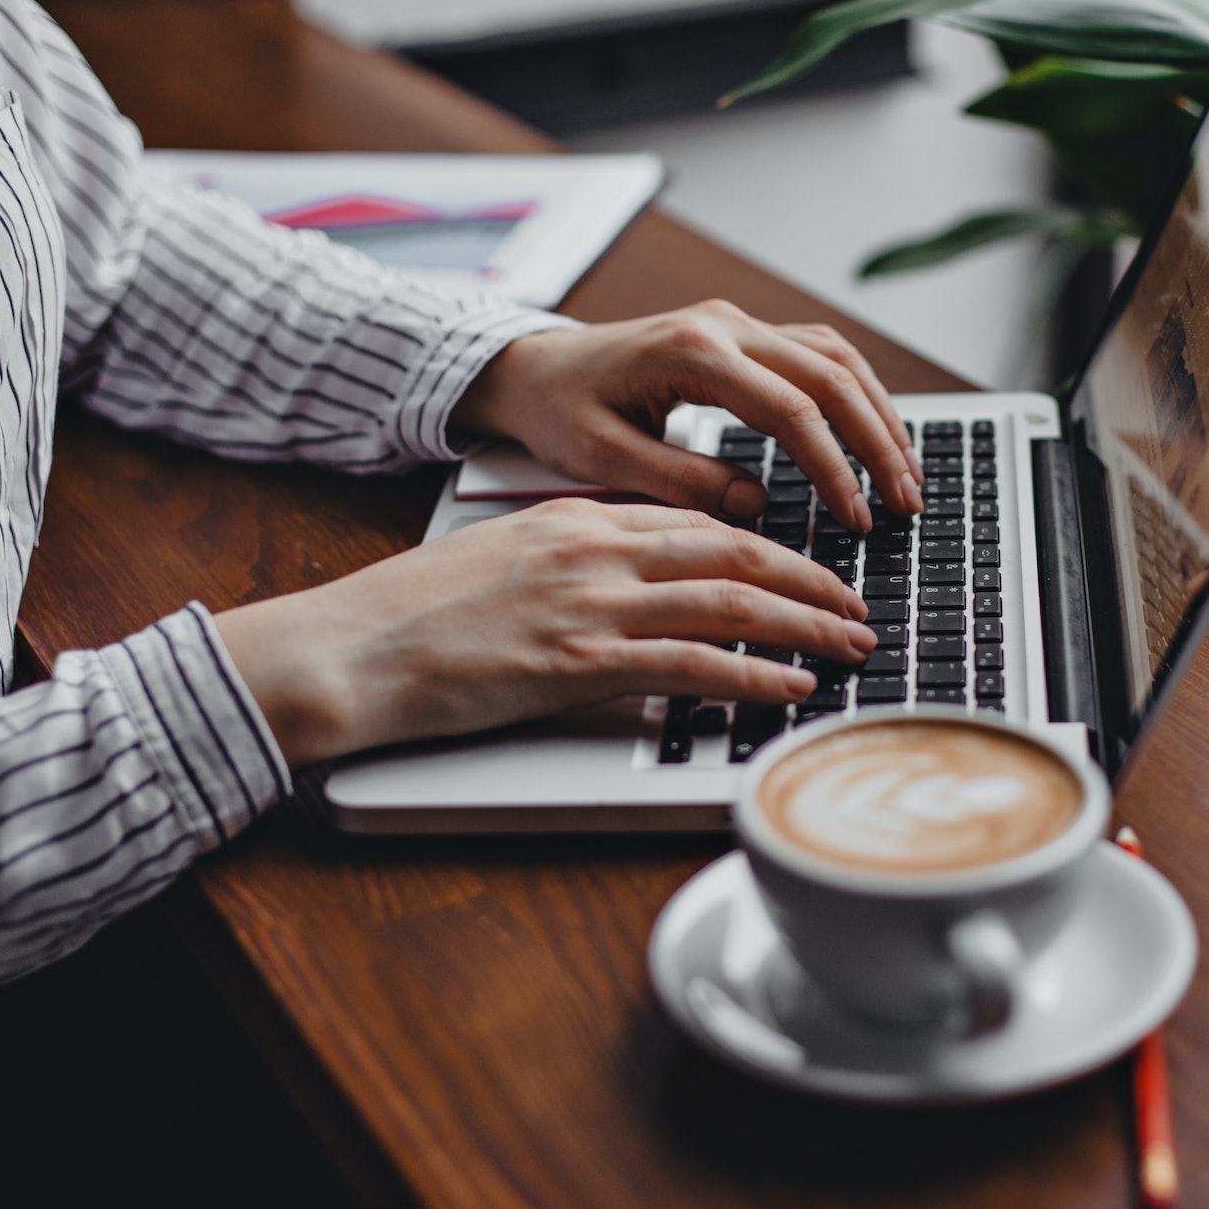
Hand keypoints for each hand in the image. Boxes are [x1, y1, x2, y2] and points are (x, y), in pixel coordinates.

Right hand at [215, 500, 875, 767]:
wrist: (350, 647)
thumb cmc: (415, 613)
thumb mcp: (507, 559)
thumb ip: (576, 561)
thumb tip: (634, 584)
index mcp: (579, 519)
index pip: (701, 523)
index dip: (770, 548)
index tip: (810, 572)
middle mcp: (595, 550)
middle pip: (734, 554)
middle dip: (810, 582)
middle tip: (857, 608)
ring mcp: (589, 604)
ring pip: (728, 602)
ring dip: (804, 626)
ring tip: (850, 646)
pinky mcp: (577, 663)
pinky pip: (689, 664)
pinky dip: (752, 675)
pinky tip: (791, 688)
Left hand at [454, 301, 926, 529]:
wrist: (530, 367)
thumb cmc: (559, 410)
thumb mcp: (603, 457)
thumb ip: (682, 482)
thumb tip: (756, 506)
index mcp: (693, 350)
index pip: (791, 408)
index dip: (834, 467)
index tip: (856, 518)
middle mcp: (724, 325)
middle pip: (833, 375)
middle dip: (878, 442)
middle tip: (906, 501)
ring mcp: (737, 324)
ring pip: (837, 357)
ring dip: (879, 414)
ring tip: (906, 474)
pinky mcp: (741, 334)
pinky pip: (818, 354)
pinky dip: (856, 394)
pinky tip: (874, 435)